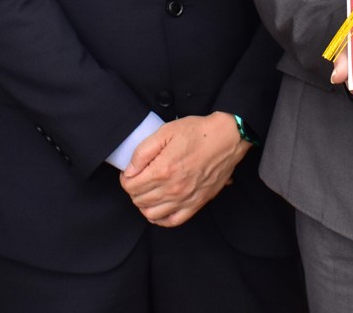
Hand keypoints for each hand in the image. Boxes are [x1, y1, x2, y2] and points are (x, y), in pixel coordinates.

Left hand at [120, 113, 248, 226]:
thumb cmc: (198, 133)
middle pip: (139, 200)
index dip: (126, 179)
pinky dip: (161, 218)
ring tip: (147, 192)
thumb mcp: (165, 132)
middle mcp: (173, 189)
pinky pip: (172, 221)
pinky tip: (159, 208)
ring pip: (151, 214)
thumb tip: (128, 171)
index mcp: (163, 170)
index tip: (130, 172)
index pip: (130, 186)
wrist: (226, 138)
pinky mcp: (196, 203)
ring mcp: (185, 199)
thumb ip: (142, 152)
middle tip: (138, 179)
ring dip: (144, 204)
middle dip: (134, 190)